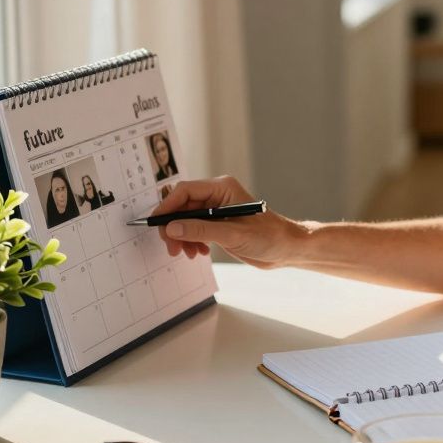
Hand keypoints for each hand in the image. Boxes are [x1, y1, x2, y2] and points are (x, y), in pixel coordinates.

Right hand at [150, 176, 303, 268]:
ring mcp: (217, 211)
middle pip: (182, 207)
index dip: (167, 206)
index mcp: (222, 188)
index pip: (185, 191)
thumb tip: (172, 227)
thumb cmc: (269, 236)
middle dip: (174, 227)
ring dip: (182, 237)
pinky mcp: (218, 225)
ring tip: (186, 253)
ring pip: (186, 220)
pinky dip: (191, 241)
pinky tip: (198, 252)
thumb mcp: (232, 234)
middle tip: (171, 247)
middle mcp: (217, 196)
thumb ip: (200, 230)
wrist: (286, 249)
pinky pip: (194, 230)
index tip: (156, 224)